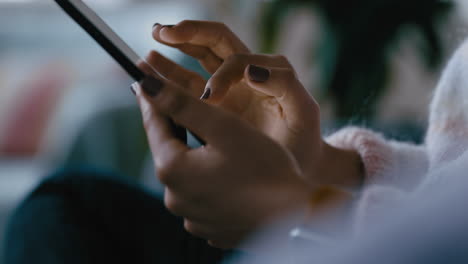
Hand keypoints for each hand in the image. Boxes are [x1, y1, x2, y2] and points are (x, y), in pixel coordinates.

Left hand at [132, 76, 309, 247]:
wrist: (296, 216)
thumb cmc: (266, 168)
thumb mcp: (224, 128)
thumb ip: (182, 105)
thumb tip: (147, 86)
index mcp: (174, 171)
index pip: (154, 125)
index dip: (153, 99)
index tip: (146, 78)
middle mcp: (176, 198)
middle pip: (169, 149)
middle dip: (176, 125)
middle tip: (179, 101)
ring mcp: (192, 216)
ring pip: (186, 172)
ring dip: (193, 152)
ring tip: (208, 134)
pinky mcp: (209, 225)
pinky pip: (201, 193)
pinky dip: (207, 176)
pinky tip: (226, 168)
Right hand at [144, 21, 361, 187]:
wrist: (297, 167)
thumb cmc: (302, 139)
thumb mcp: (303, 111)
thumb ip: (284, 84)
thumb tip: (251, 69)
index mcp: (264, 72)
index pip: (233, 58)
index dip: (219, 74)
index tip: (211, 98)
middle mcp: (243, 76)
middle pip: (212, 42)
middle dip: (187, 34)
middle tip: (162, 31)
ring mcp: (227, 91)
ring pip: (195, 62)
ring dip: (171, 53)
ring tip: (150, 49)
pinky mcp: (213, 109)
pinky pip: (187, 87)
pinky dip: (168, 78)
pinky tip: (149, 72)